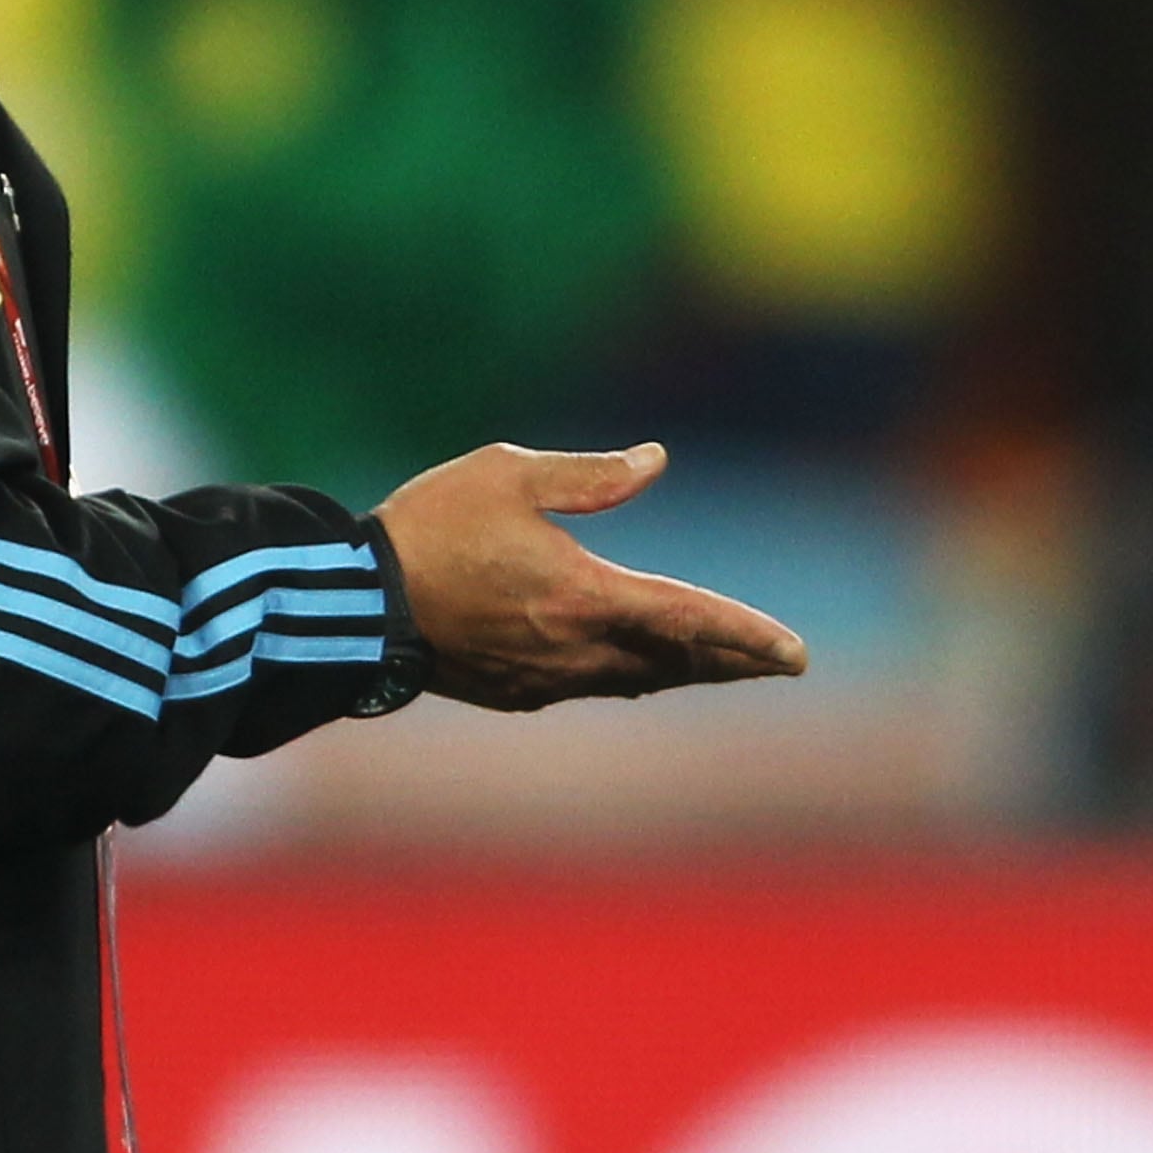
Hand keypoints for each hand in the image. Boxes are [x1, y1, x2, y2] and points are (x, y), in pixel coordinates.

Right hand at [373, 443, 808, 710]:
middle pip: (676, 662)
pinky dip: (632, 675)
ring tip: (723, 663)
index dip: (748, 635)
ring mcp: (544, 679)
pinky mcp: (514, 692)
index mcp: (584, 595)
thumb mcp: (510, 472)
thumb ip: (590, 475)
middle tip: (779, 662)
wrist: (356, 604)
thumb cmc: (431, 526)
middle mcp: (576, 650)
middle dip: (732, 662)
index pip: (689, 619)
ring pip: (637, 681)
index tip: (796, 655)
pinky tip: (638, 666)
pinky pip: (593, 686)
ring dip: (684, 671)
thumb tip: (656, 461)